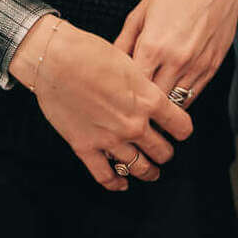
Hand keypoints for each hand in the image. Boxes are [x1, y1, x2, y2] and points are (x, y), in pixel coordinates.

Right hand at [12, 15, 194, 189]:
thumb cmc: (90, 53)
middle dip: (165, 153)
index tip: (179, 131)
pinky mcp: (86, 147)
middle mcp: (134, 124)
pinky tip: (122, 183)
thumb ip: (143, 85)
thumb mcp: (129, 62)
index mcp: (149, 99)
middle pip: (163, 151)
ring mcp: (111, 139)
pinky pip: (106, 176)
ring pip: (140, 167)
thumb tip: (150, 95)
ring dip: (147, 171)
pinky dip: (116, 183)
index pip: (181, 127)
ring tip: (150, 172)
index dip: (182, 130)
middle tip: (163, 151)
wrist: (56, 61)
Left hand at [114, 0, 237, 104]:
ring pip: (174, 103)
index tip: (117, 93)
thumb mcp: (141, 11)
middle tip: (131, 102)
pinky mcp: (212, 67)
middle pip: (153, 101)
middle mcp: (176, 60)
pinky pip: (193, 95)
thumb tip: (110, 64)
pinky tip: (171, 89)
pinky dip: (180, 97)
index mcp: (153, 45)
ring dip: (162, 104)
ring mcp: (197, 65)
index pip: (132, 87)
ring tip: (151, 99)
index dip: (122, 93)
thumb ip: (123, 42)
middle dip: (141, 103)